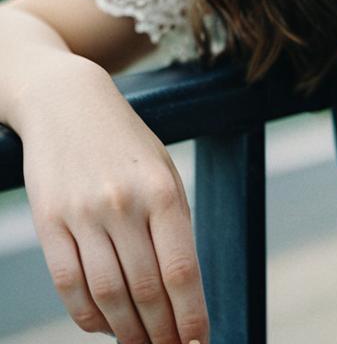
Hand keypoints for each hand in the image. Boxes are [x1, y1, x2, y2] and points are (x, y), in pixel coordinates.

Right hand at [20, 58, 208, 343]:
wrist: (69, 104)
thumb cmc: (127, 143)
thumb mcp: (163, 171)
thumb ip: (173, 222)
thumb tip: (182, 285)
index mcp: (163, 192)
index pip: (181, 269)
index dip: (191, 314)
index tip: (199, 341)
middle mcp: (124, 205)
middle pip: (145, 290)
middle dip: (161, 331)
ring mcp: (83, 216)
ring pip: (108, 295)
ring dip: (127, 331)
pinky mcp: (49, 224)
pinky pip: (69, 285)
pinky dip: (87, 315)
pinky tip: (103, 327)